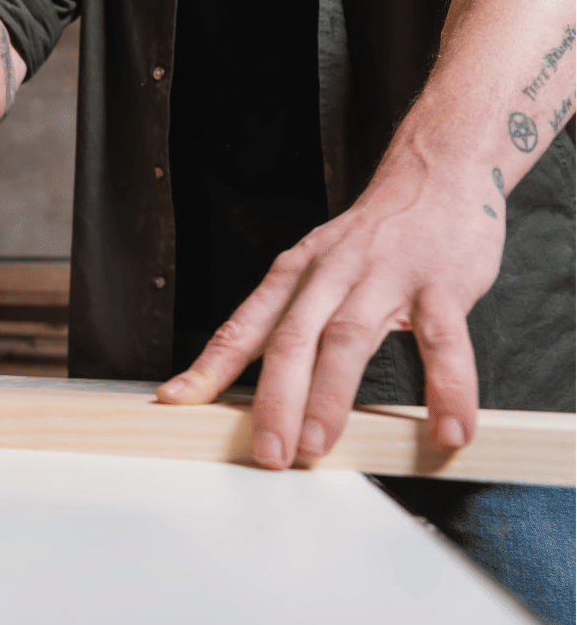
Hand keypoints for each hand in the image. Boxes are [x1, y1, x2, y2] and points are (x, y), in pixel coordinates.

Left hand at [156, 152, 502, 468]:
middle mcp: (330, 275)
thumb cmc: (373, 235)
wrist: (436, 173)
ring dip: (330, 398)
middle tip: (267, 452)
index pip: (243, 326)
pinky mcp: (442, 283)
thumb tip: (261, 383)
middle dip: (273, 401)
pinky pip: (442, 341)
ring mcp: (385, 277)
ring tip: (319, 446)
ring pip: (349, 340)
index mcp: (294, 274)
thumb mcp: (316, 266)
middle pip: (290, 340)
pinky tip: (447, 429)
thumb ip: (292, 320)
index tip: (177, 400)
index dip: (210, 366)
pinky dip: (446, 388)